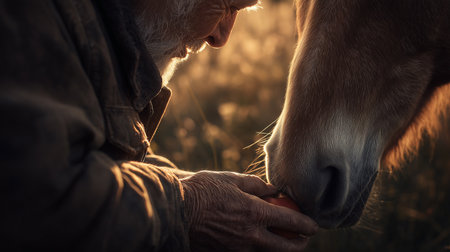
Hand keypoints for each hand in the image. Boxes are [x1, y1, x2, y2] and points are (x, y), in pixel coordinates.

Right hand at [180, 171, 317, 250]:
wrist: (175, 211)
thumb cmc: (202, 190)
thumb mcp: (230, 179)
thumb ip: (256, 185)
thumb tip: (273, 189)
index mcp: (254, 213)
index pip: (290, 221)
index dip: (306, 224)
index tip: (313, 225)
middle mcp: (250, 235)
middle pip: (285, 246)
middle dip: (299, 243)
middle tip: (303, 238)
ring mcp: (238, 249)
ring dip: (281, 249)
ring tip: (284, 242)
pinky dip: (259, 250)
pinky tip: (259, 243)